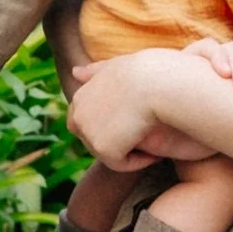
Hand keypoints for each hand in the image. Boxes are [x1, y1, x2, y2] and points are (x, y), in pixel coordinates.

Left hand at [67, 49, 168, 168]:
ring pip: (108, 154)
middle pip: (93, 141)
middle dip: (116, 142)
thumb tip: (74, 72)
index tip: (134, 123)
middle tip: (143, 137)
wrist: (158, 82)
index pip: (85, 121)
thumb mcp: (116, 67)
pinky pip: (121, 164)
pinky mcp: (103, 148)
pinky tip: (156, 154)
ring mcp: (88, 133)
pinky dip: (138, 161)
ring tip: (154, 145)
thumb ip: (95, 72)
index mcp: (80, 96)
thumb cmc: (145, 70)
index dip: (109, 126)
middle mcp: (78, 115)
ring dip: (128, 152)